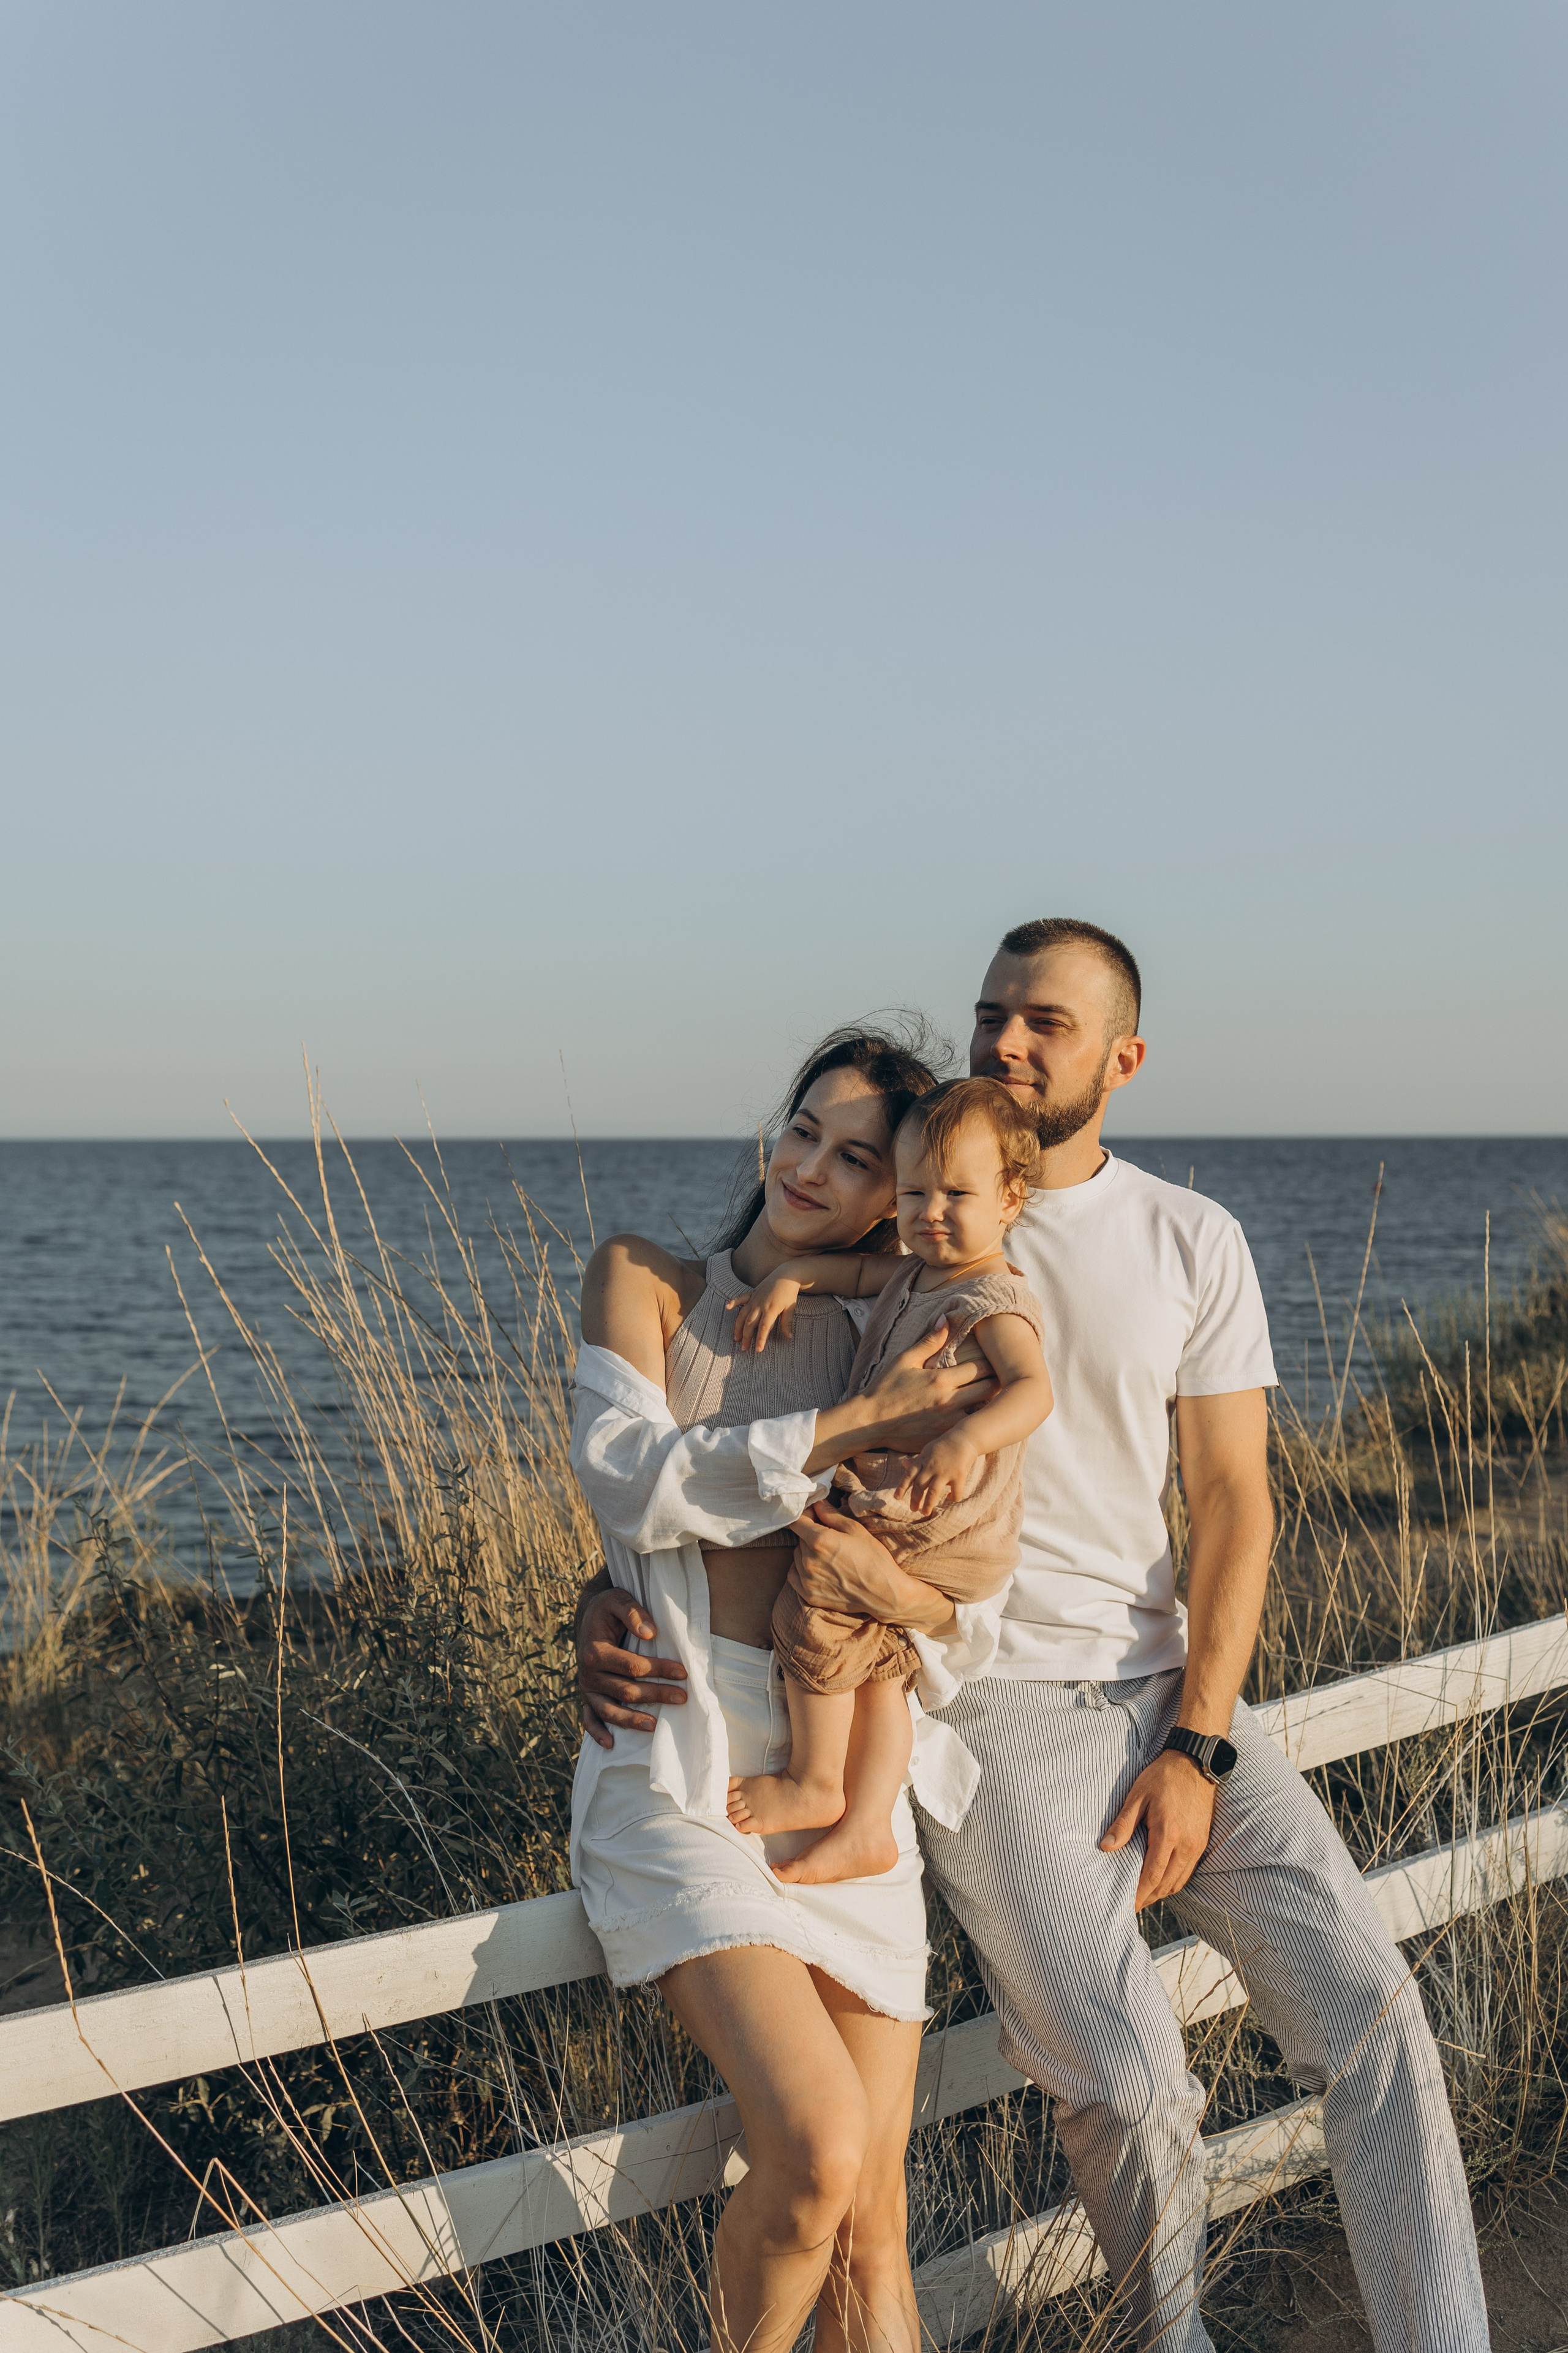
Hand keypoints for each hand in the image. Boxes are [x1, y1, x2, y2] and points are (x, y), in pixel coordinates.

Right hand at [577, 1588, 687, 1748]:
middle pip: (626, 1691)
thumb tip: (650, 1633)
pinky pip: (589, 1719)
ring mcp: (586, 1688)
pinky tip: (611, 1744)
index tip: (683, 1672)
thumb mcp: (618, 1599)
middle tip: (682, 1697)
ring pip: (609, 1711)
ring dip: (632, 1721)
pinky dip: (598, 1733)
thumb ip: (633, 1612)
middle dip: (656, 1694)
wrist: (588, 1616)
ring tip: (655, 1726)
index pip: (633, 1666)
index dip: (659, 1670)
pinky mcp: (586, 1697)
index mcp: (594, 1651)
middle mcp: (588, 1674)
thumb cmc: (608, 1608)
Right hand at [727, 1276, 800, 1352]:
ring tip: (736, 1338)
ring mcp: (754, 1299)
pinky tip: (727, 1307)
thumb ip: (787, 1323)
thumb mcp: (790, 1308)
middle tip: (744, 1349)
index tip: (758, 1350)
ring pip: (743, 1315)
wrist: (786, 1275)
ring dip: (738, 1327)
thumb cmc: (789, 1293)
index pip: (764, 1328)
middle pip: (750, 1324)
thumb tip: (789, 1337)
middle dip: (746, 1337)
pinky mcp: (752, 1293)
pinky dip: (733, 1302)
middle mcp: (760, 1305)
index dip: (760, 1340)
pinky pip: (741, 1298)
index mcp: (771, 1309)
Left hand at [789, 1501, 954, 1636]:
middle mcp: (808, 1560)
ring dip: (807, 1553)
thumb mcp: (855, 1530)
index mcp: (819, 1540)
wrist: (883, 1593)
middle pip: (799, 1539)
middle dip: (810, 1534)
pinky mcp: (808, 1595)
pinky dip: (802, 1570)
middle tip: (831, 1539)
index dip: (804, 1514)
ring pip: (797, 1556)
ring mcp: (807, 1580)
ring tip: (829, 1557)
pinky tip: (820, 1570)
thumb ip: (830, 1515)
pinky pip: (794, 1575)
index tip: (814, 1515)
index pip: (796, 1521)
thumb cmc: (873, 1558)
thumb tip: (815, 1503)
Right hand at [862, 1322, 997, 1452]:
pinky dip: (976, 1424)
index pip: (980, 1368)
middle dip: (997, 1382)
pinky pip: (970, 1432)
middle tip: (1001, 1378)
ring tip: (994, 1399)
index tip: (996, 1361)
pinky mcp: (944, 1440)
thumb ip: (930, 1341)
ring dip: (989, 1404)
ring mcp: (948, 1424)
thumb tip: (946, 1318)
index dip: (992, 1363)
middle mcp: (949, 1402)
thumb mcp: (905, 1360)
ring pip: (984, 1413)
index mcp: (940, 1380)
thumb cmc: (885, 1388)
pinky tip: (977, 1419)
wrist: (868, 1423)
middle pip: (989, 1390)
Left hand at [901, 1431, 980, 1514]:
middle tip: (913, 1509)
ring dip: (928, 1504)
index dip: (902, 1487)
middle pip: (920, 1486)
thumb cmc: (944, 1446)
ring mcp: (945, 1472)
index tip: (896, 1498)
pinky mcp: (959, 1475)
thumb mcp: (928, 1451)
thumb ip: (917, 1461)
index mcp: (923, 1461)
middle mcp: (932, 1467)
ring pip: (933, 1492)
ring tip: (925, 1513)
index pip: (909, 1475)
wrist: (964, 1438)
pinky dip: (952, 1498)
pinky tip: (949, 1498)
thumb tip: (903, 1464)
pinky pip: (955, 1492)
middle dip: (915, 1499)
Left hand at [1099, 1749, 1216, 1907]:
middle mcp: (1185, 1845)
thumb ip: (1122, 1825)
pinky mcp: (1202, 1842)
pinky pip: (1188, 1871)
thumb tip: (1105, 1848)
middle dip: (1148, 1897)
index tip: (1126, 1905)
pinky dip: (1174, 1881)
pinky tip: (1161, 1880)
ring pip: (1178, 1881)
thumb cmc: (1162, 1777)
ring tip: (1144, 1895)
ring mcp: (1196, 1845)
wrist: (1194, 1764)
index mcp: (1167, 1834)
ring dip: (1161, 1891)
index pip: (1151, 1876)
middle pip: (1165, 1884)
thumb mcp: (1137, 1797)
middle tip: (1131, 1904)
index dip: (1138, 1894)